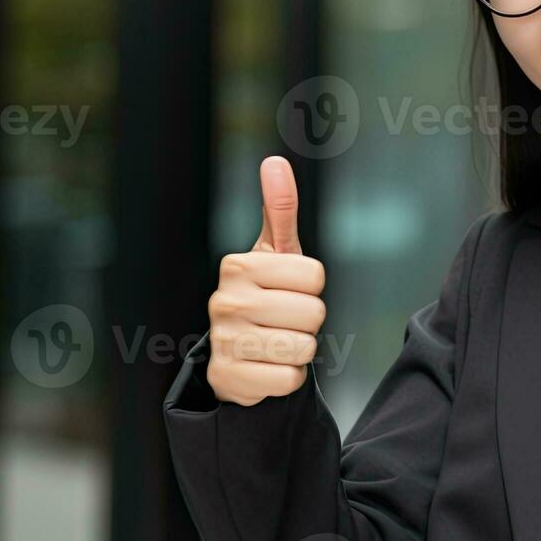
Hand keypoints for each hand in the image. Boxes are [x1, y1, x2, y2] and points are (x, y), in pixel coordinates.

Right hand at [205, 156, 326, 405]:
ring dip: (300, 349)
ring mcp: (224, 341)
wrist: (235, 354)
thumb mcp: (274, 253)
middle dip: (307, 320)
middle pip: (313, 313)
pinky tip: (268, 365)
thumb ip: (279, 209)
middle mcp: (225, 301)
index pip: (315, 277)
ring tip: (276, 341)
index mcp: (238, 266)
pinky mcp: (229, 378)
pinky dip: (288, 377)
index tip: (289, 289)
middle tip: (284, 319)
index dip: (312, 287)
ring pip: (303, 347)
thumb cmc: (264, 295)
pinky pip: (290, 379)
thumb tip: (275, 162)